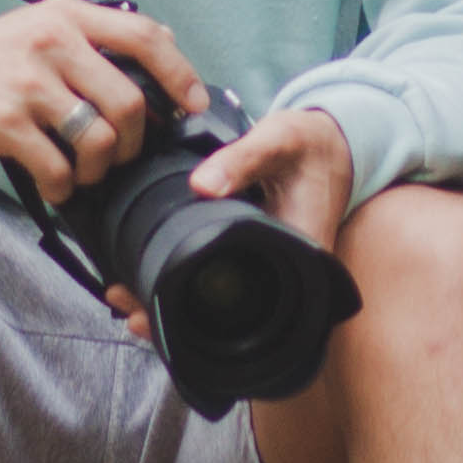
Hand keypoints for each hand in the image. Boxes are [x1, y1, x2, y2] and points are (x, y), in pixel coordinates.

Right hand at [0, 0, 204, 205]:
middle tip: (119, 157)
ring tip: (83, 174)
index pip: (144, 37)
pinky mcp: (5, 122)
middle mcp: (52, 42)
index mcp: (68, 16)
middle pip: (128, 103)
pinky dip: (64, 186)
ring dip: (99, 170)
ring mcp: (28, 82)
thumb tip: (162, 54)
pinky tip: (54, 184)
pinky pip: (57, 167)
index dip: (180, 75)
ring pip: (98, 139)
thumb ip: (93, 40)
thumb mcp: (41, 27)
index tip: (192, 106)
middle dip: (134, 143)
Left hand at [79, 105, 354, 344]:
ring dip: (176, 306)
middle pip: (230, 316)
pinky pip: (219, 280)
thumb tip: (200, 184)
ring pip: (222, 306)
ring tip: (129, 302)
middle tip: (131, 315)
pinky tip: (149, 278)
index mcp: (297, 254)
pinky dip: (185, 282)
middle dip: (178, 321)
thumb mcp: (278, 141)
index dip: (199, 321)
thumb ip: (241, 159)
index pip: (251, 307)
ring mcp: (268, 268)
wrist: (332, 143)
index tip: (155, 315)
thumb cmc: (309, 144)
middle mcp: (284, 272)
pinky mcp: (253, 257)